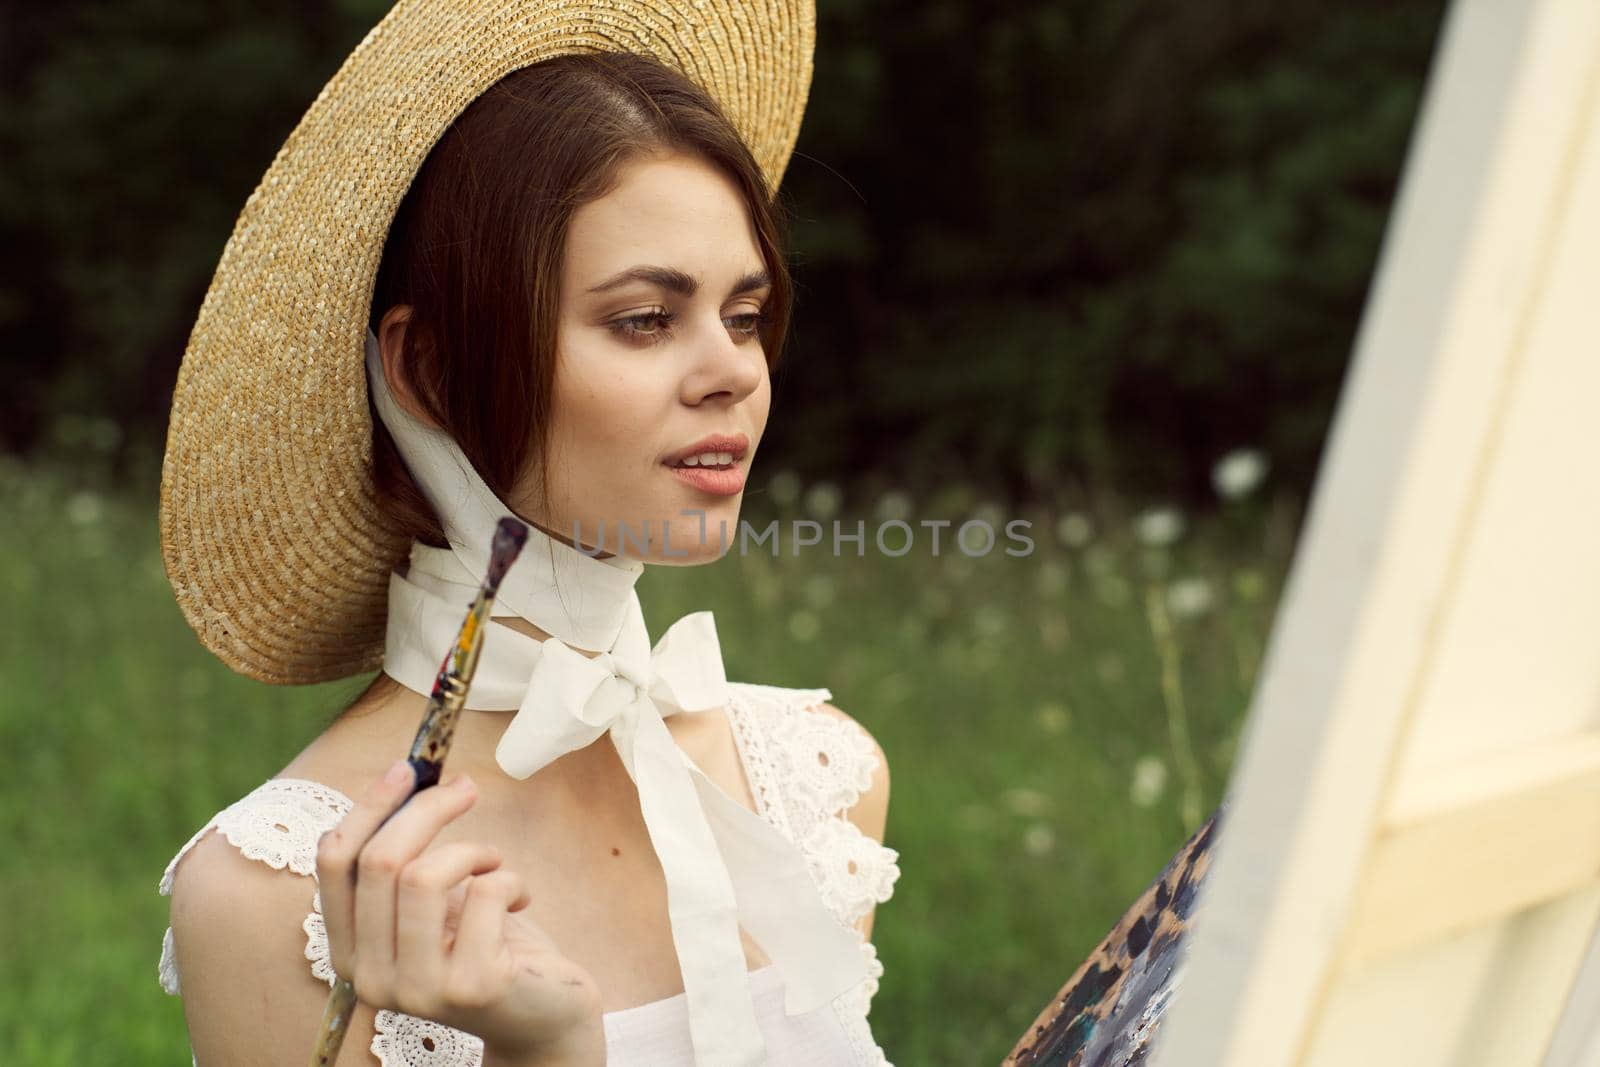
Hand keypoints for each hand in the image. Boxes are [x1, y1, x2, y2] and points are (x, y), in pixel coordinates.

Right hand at [317, 759, 605, 1062]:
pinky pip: (484, 893)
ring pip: (423, 876)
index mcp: (350, 950)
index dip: (369, 806)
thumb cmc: (487, 945)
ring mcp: (417, 988)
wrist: (542, 1014)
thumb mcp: (434, 903)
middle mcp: (370, 977)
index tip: (407, 769)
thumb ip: (408, 860)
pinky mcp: (471, 986)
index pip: (334, 863)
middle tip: (466, 789)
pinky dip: (510, 880)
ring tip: (494, 861)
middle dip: (428, 808)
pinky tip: (519, 900)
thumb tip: (412, 776)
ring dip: (471, 849)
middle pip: (379, 861)